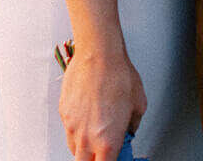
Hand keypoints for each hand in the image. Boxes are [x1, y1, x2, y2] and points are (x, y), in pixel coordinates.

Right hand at [59, 43, 146, 160]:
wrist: (99, 53)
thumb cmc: (119, 75)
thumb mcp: (138, 105)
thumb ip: (132, 125)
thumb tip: (128, 129)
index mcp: (107, 142)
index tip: (115, 157)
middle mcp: (87, 139)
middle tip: (102, 153)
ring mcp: (72, 126)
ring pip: (74, 150)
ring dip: (84, 149)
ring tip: (95, 134)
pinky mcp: (64, 112)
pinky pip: (68, 129)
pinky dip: (77, 128)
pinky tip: (86, 115)